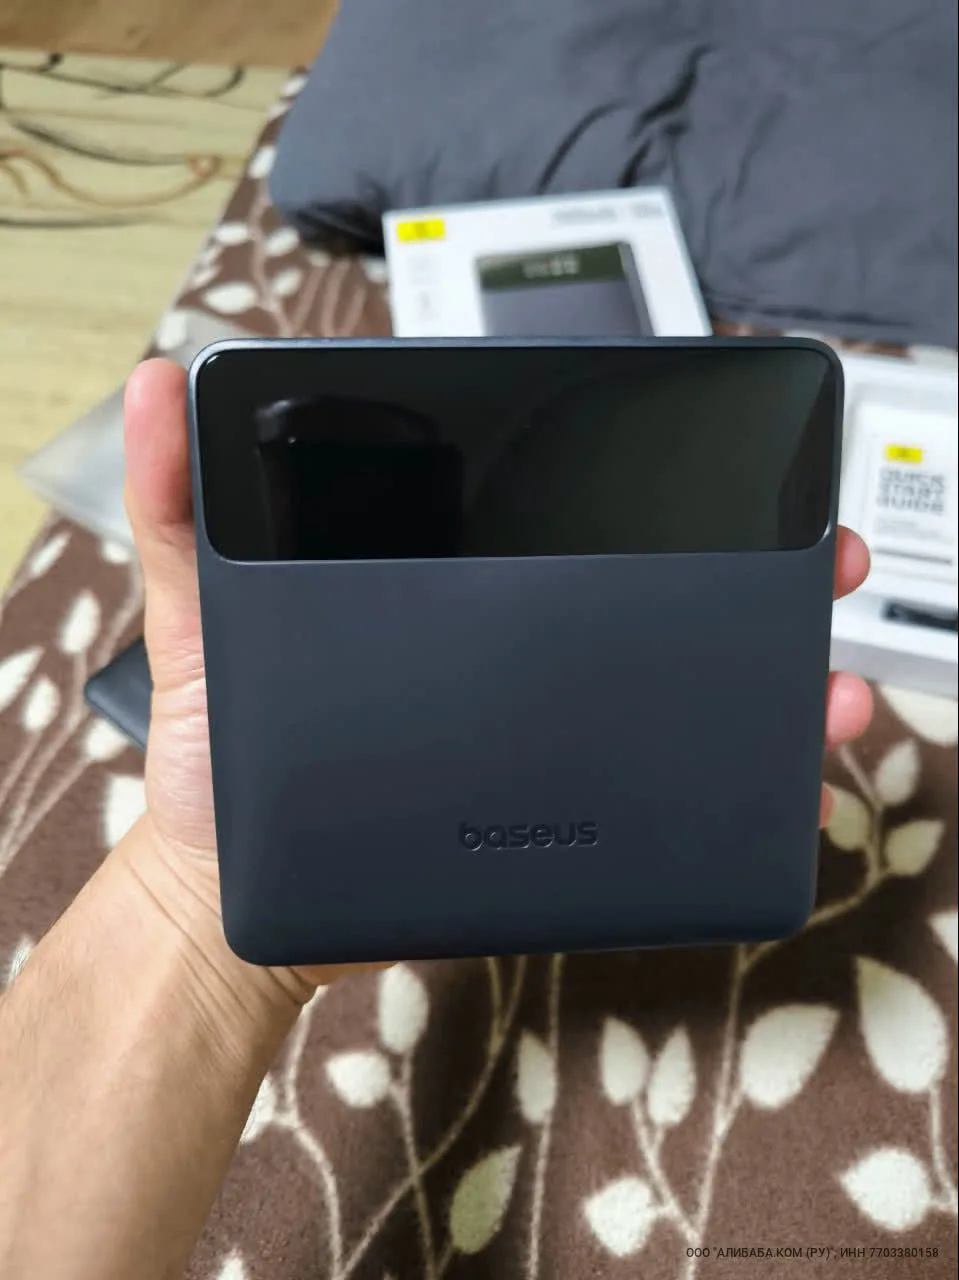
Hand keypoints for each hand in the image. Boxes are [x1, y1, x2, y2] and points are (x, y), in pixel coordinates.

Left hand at [120, 358, 871, 963]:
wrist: (237, 899)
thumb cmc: (219, 757)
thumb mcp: (195, 617)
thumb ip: (175, 506)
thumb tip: (158, 383)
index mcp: (449, 583)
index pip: (564, 514)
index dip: (653, 483)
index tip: (722, 463)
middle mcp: (508, 647)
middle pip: (649, 594)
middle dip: (750, 573)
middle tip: (820, 561)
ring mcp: (536, 730)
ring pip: (675, 691)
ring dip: (768, 678)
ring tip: (826, 684)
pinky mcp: (549, 817)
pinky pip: (658, 795)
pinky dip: (734, 793)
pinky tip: (786, 785)